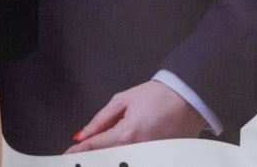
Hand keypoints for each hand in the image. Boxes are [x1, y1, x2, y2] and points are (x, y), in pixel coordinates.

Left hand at [66, 80, 209, 152]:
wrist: (188, 98)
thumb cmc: (160, 96)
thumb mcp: (122, 101)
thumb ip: (100, 120)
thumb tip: (83, 134)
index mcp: (127, 133)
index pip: (95, 147)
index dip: (78, 152)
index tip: (68, 155)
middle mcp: (140, 149)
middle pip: (108, 158)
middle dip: (94, 156)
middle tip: (83, 154)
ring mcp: (152, 156)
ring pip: (124, 161)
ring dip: (112, 157)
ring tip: (104, 150)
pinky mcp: (162, 158)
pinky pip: (140, 160)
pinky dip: (129, 157)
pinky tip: (125, 152)